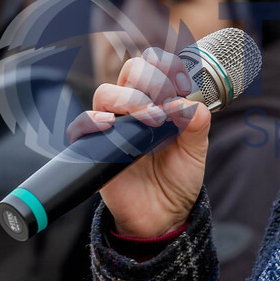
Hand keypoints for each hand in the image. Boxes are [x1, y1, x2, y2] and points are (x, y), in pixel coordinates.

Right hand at [67, 47, 209, 238]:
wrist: (163, 215)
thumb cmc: (177, 178)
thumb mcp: (195, 151)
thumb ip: (196, 126)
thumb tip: (189, 104)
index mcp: (158, 101)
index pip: (154, 65)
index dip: (165, 65)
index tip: (181, 84)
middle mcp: (133, 109)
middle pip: (130, 71)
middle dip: (149, 79)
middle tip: (164, 104)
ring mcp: (113, 126)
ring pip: (106, 93)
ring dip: (127, 98)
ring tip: (149, 119)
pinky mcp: (95, 148)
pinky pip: (82, 126)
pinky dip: (92, 121)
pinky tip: (110, 125)